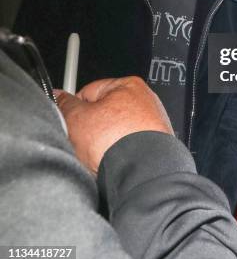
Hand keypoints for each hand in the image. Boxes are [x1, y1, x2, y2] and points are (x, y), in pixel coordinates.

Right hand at [55, 76, 172, 173]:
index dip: (75, 109)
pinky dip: (119, 154)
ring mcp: (154, 123)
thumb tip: (58, 96)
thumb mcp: (77, 119)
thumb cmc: (115, 142)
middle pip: (104, 113)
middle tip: (82, 142)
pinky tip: (113, 163)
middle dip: (91, 129)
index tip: (69, 121)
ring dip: (104, 143)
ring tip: (99, 155)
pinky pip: (129, 147)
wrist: (140, 174)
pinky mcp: (157, 145)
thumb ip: (65, 105)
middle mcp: (146, 101)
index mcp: (128, 85)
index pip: (90, 91)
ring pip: (116, 133)